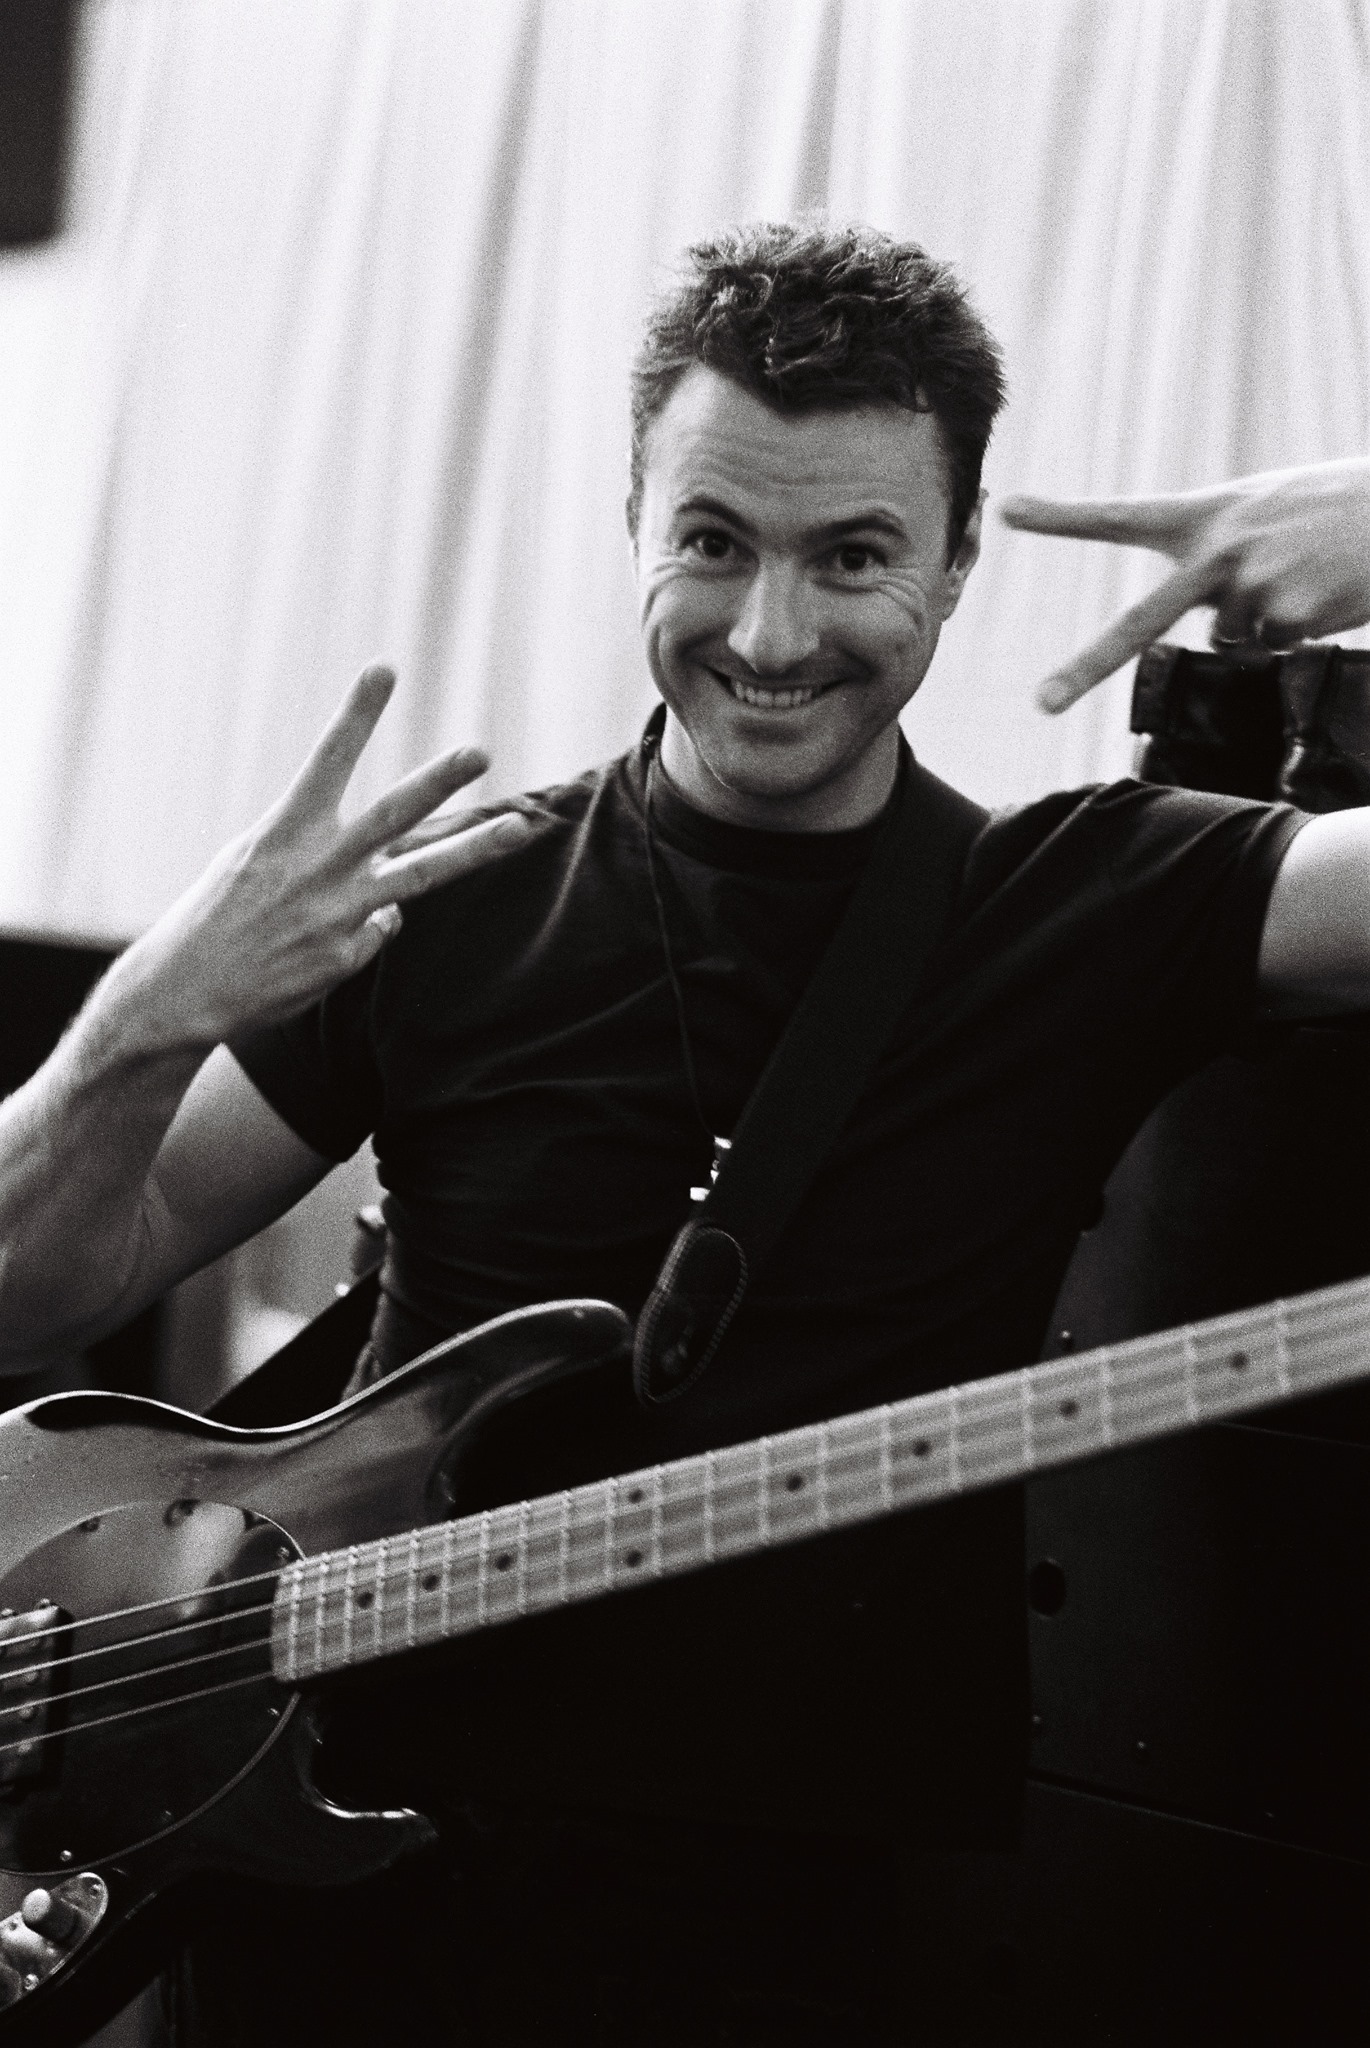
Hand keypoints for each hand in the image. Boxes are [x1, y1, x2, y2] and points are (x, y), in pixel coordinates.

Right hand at [123, 665, 524, 1047]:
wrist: (188, 988)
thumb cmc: (220, 915)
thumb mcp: (254, 860)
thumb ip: (318, 849)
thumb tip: (383, 871)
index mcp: (285, 830)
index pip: (329, 759)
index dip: (358, 713)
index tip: (383, 670)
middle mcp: (319, 865)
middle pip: (393, 814)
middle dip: (437, 780)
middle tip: (479, 751)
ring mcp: (339, 911)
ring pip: (420, 874)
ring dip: (472, 848)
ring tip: (518, 828)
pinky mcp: (348, 952)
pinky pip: (378, 927)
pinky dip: (360, 928)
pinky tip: (318, 942)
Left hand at [1000, 457, 1369, 711]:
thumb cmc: (1328, 508)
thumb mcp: (1262, 510)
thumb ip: (1218, 554)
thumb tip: (1216, 634)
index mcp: (1203, 517)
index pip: (1120, 517)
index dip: (1061, 516)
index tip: (1004, 511)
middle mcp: (1217, 552)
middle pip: (1139, 623)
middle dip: (1086, 668)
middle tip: (1039, 705)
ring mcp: (1250, 586)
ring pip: (1230, 642)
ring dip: (1264, 621)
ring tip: (1304, 573)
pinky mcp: (1287, 615)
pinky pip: (1270, 647)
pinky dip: (1296, 629)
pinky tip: (1322, 591)